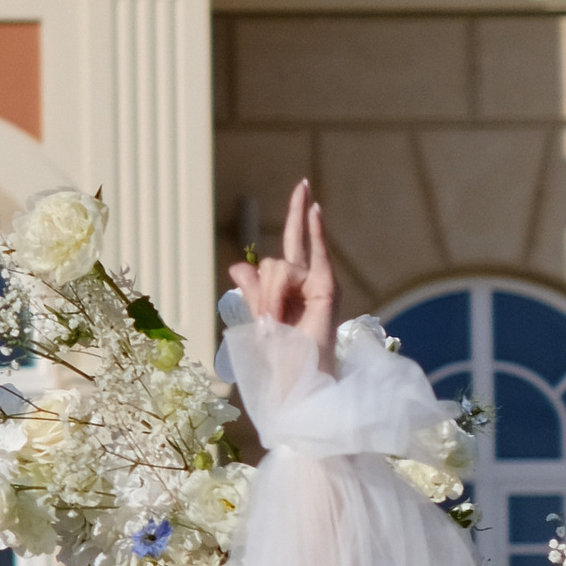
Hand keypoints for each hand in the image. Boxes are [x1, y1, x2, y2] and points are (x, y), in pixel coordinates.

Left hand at [242, 178, 338, 379]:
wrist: (295, 382)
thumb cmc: (280, 361)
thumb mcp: (258, 321)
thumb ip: (252, 292)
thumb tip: (237, 266)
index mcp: (291, 290)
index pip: (291, 250)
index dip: (297, 220)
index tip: (304, 193)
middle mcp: (307, 283)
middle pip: (297, 240)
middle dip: (299, 210)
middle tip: (303, 183)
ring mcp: (318, 285)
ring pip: (276, 266)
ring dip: (267, 297)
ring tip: (273, 323)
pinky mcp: (327, 290)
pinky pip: (313, 258)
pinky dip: (308, 244)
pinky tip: (316, 211)